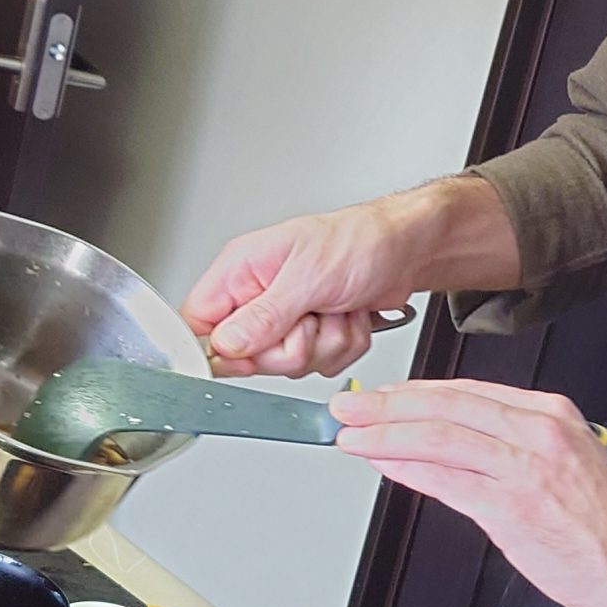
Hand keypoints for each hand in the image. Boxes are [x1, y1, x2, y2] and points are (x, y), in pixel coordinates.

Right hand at [183, 178, 519, 377]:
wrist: (406, 250)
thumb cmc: (358, 241)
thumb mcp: (307, 277)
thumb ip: (263, 316)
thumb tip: (225, 345)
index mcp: (241, 272)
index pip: (200, 325)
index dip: (222, 349)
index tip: (253, 349)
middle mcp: (259, 297)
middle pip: (249, 357)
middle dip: (294, 346)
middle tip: (312, 316)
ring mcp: (289, 320)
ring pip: (291, 365)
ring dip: (326, 342)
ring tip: (336, 307)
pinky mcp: (316, 335)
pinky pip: (322, 364)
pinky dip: (344, 345)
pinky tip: (349, 316)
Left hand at [330, 379, 606, 606]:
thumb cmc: (602, 524)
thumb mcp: (562, 461)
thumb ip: (509, 447)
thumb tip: (444, 444)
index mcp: (550, 414)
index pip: (468, 392)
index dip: (416, 393)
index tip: (382, 397)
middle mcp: (539, 430)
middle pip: (447, 405)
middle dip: (388, 404)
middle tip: (347, 406)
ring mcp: (527, 465)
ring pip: (441, 435)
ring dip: (386, 433)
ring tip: (350, 434)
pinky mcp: (514, 505)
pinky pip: (448, 479)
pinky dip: (407, 468)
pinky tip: (382, 465)